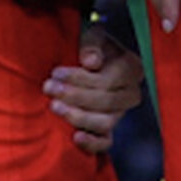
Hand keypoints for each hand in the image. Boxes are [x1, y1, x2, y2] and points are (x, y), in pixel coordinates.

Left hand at [46, 22, 143, 157]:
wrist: (90, 64)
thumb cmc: (91, 49)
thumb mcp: (93, 38)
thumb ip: (92, 44)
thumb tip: (91, 62)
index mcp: (132, 69)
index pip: (107, 80)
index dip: (80, 78)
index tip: (55, 73)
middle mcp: (131, 93)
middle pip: (105, 101)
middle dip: (74, 95)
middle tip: (48, 88)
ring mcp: (120, 114)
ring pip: (105, 122)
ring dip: (78, 116)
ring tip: (55, 106)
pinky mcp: (108, 130)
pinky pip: (105, 143)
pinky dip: (91, 143)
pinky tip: (75, 137)